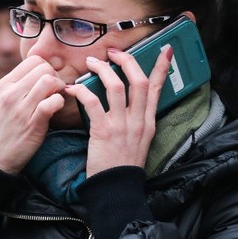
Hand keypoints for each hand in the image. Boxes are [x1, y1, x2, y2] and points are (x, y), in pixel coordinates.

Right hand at [0, 55, 65, 174]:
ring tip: (56, 98)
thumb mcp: (0, 101)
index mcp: (3, 85)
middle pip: (44, 68)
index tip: (47, 81)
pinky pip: (53, 101)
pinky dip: (59, 103)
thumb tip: (39, 73)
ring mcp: (21, 108)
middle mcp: (11, 93)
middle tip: (55, 90)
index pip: (33, 60)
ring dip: (59, 88)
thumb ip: (16, 86)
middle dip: (54, 77)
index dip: (45, 68)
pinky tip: (55, 109)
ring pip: (49, 81)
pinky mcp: (33, 123)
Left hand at [65, 47, 172, 176]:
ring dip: (102, 70)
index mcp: (149, 121)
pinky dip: (82, 92)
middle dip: (127, 61)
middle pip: (139, 81)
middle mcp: (138, 120)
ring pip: (116, 86)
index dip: (162, 67)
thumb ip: (137, 120)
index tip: (164, 49)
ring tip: (91, 63)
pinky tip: (72, 89)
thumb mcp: (140, 140)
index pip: (158, 88)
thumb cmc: (123, 165)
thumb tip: (129, 102)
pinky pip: (93, 103)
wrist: (117, 189)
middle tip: (113, 52)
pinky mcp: (103, 131)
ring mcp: (122, 125)